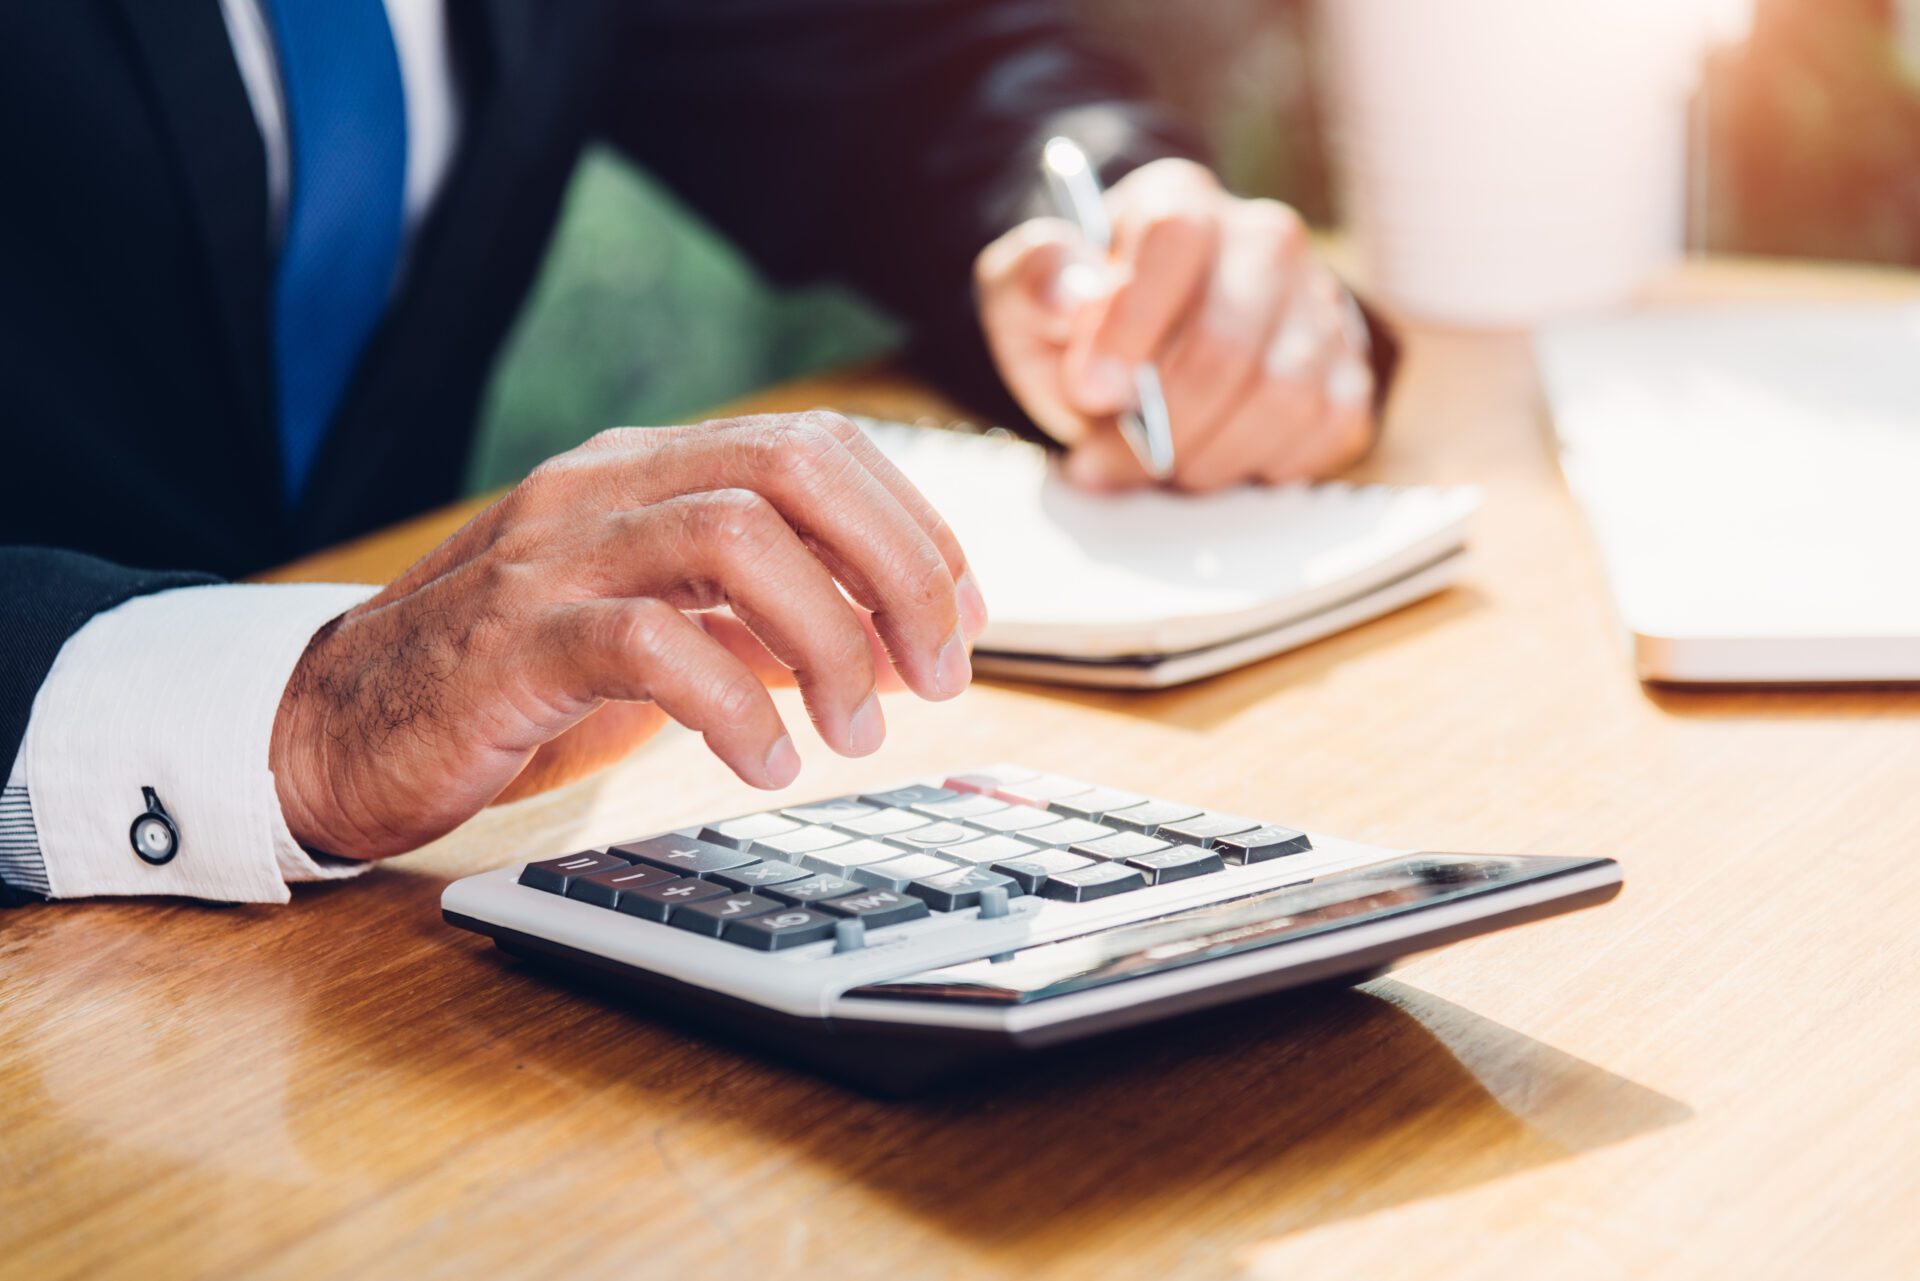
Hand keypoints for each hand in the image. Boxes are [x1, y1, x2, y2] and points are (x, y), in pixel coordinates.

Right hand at [268, 412, 988, 859]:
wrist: (340, 727)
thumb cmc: (517, 681)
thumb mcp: (665, 633)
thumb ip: (766, 623)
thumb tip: (896, 641)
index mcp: (649, 469)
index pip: (818, 447)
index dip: (915, 525)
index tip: (966, 615)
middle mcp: (606, 486)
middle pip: (795, 469)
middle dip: (900, 568)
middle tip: (940, 673)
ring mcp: (556, 555)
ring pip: (738, 538)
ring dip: (833, 639)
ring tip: (860, 730)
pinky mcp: (514, 640)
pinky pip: (654, 642)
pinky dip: (737, 705)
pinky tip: (767, 763)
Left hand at [977, 158, 1377, 491]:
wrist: (1133, 352)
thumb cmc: (1080, 324)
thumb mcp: (1023, 295)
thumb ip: (1034, 284)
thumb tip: (1072, 299)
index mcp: (1179, 200)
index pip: (1174, 240)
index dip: (1129, 327)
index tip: (1088, 392)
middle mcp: (1264, 239)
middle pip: (1226, 344)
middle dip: (1157, 425)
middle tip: (1104, 459)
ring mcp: (1317, 303)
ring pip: (1281, 397)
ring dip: (1205, 455)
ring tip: (1155, 466)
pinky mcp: (1349, 368)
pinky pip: (1324, 428)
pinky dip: (1260, 464)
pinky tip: (1212, 456)